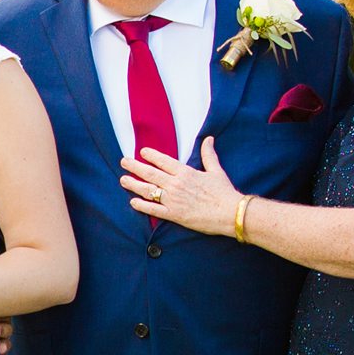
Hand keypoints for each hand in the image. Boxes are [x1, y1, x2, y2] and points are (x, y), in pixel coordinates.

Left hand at [121, 134, 240, 235]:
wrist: (230, 213)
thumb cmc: (224, 192)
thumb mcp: (216, 170)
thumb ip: (208, 155)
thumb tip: (208, 139)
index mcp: (185, 173)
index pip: (163, 161)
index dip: (151, 155)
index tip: (142, 152)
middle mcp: (176, 185)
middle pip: (150, 173)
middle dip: (135, 167)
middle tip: (124, 162)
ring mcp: (173, 200)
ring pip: (148, 190)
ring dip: (134, 184)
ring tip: (123, 180)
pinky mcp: (174, 215)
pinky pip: (153, 210)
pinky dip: (142, 206)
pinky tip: (132, 202)